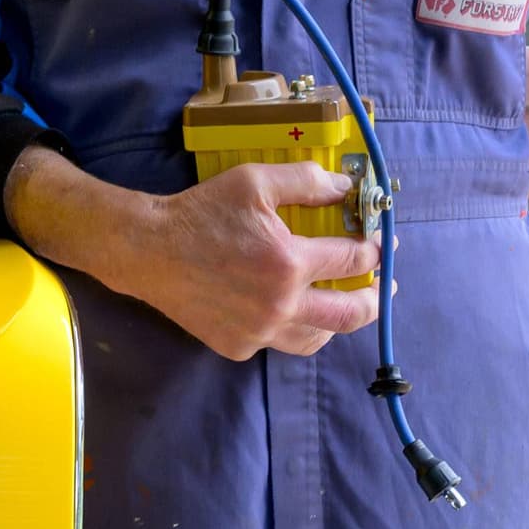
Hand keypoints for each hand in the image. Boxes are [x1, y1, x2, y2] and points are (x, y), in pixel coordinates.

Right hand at [3, 145, 381, 358]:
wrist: (147, 250)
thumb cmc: (200, 212)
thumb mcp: (254, 183)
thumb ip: (306, 182)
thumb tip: (346, 187)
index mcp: (289, 262)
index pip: (353, 260)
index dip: (374, 250)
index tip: (380, 244)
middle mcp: (281, 305)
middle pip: (350, 314)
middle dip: (373, 299)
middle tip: (379, 288)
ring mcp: (259, 332)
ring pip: (318, 338)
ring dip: (335, 320)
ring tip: (339, 305)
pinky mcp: (238, 346)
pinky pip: (278, 343)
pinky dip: (290, 327)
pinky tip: (287, 310)